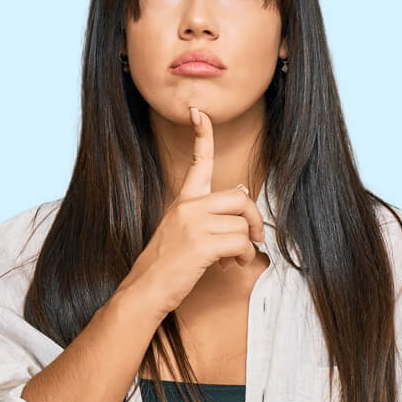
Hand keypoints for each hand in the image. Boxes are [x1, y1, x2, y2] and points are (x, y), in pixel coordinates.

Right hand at [122, 106, 265, 316]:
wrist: (146, 289)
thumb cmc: (167, 265)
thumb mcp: (184, 232)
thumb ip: (208, 215)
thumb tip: (242, 194)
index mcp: (183, 201)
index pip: (197, 162)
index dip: (202, 135)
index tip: (199, 112)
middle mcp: (188, 207)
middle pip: (239, 198)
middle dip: (254, 219)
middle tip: (254, 237)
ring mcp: (194, 224)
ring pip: (242, 224)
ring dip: (246, 245)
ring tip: (233, 258)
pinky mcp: (201, 244)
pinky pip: (240, 242)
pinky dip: (243, 256)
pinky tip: (231, 265)